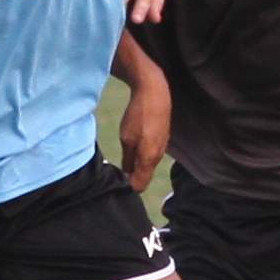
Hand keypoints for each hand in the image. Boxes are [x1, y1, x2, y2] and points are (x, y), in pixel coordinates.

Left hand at [116, 66, 170, 192]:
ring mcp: (162, 148)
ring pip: (148, 165)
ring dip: (137, 166)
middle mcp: (158, 157)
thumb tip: (126, 174)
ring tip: (125, 155)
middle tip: (117, 169)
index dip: (128, 186)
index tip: (116, 179)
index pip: (140, 186)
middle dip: (132, 177)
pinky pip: (151, 154)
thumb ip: (127, 160)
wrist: (155, 93)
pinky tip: (135, 143)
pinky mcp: (162, 139)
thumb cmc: (138, 115)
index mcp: (149, 159)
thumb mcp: (126, 139)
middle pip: (145, 177)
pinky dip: (143, 155)